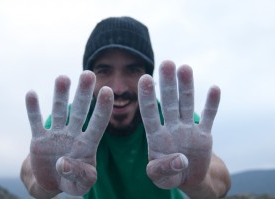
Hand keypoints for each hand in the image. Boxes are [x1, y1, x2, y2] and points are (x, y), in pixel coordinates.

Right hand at [25, 71, 112, 194]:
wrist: (52, 182)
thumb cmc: (72, 181)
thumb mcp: (82, 184)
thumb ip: (79, 175)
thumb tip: (62, 163)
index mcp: (88, 144)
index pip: (98, 123)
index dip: (102, 108)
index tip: (108, 90)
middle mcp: (73, 134)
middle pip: (80, 111)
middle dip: (84, 93)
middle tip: (88, 74)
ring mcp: (56, 135)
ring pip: (58, 111)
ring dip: (60, 95)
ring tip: (63, 77)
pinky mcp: (39, 139)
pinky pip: (35, 122)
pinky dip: (33, 109)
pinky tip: (31, 93)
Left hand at [138, 61, 219, 188]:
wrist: (187, 178)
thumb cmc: (168, 176)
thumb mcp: (159, 177)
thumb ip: (162, 169)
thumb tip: (180, 160)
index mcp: (156, 137)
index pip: (149, 114)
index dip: (147, 97)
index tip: (144, 78)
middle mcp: (171, 128)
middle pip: (169, 103)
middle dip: (168, 84)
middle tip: (166, 63)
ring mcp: (188, 129)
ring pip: (186, 104)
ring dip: (187, 87)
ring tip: (185, 68)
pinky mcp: (204, 134)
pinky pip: (209, 117)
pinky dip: (212, 104)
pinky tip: (214, 88)